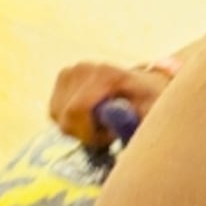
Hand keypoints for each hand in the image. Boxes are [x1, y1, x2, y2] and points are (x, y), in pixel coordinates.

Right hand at [47, 58, 172, 147]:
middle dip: (85, 133)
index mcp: (104, 73)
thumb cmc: (149, 102)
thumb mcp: (148, 114)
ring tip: (102, 123)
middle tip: (109, 132)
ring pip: (58, 118)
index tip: (110, 137)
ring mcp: (70, 71)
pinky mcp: (63, 77)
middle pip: (66, 119)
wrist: (144, 84)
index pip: (77, 112)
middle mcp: (82, 68)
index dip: (89, 134)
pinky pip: (56, 112)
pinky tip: (90, 116)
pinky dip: (72, 120)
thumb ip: (130, 120)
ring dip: (78, 128)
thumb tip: (112, 120)